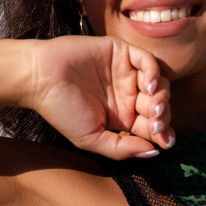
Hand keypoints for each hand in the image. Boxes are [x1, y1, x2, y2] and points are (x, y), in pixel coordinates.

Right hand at [23, 36, 173, 159]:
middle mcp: (127, 95)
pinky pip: (148, 60)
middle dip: (163, 117)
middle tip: (156, 125)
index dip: (163, 134)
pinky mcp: (121, 52)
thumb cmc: (60, 110)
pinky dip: (154, 73)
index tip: (166, 142)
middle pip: (160, 105)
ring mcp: (126, 73)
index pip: (151, 126)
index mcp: (122, 117)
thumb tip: (152, 153)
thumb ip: (121, 148)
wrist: (39, 78)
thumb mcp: (91, 139)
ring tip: (152, 108)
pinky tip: (148, 86)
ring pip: (159, 84)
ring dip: (162, 97)